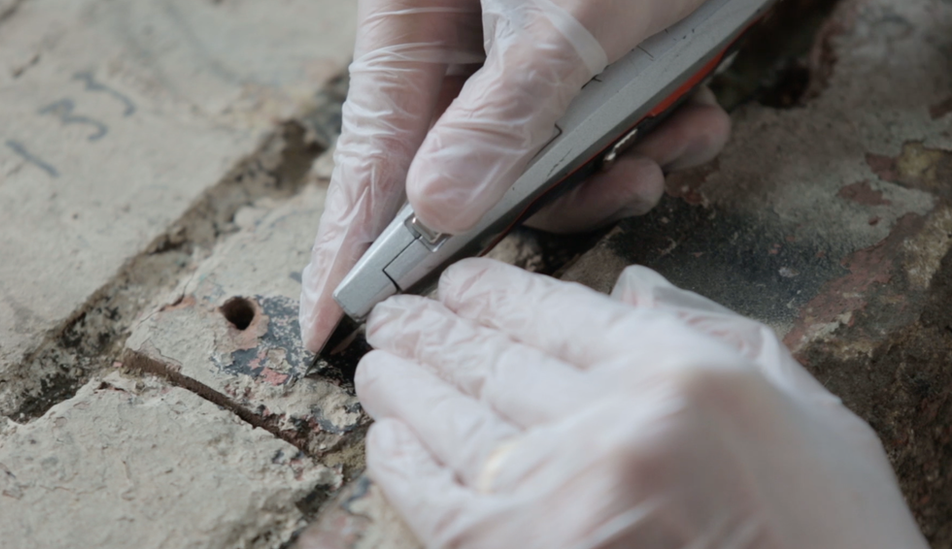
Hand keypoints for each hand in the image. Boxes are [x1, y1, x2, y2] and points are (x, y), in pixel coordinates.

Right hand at [299, 0, 730, 351]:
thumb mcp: (566, 18)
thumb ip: (504, 112)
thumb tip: (436, 210)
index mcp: (414, 26)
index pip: (367, 162)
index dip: (344, 251)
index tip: (325, 327)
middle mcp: (457, 51)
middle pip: (460, 174)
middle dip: (539, 206)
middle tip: (599, 207)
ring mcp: (516, 61)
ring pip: (536, 164)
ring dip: (610, 176)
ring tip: (665, 155)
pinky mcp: (575, 66)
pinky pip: (588, 135)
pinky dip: (645, 141)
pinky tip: (691, 119)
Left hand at [356, 258, 927, 548]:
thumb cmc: (826, 529)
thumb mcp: (802, 409)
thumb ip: (709, 331)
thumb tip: (628, 289)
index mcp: (676, 374)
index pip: (553, 311)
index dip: (492, 291)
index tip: (459, 283)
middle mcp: (607, 427)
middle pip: (490, 358)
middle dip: (430, 329)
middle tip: (395, 314)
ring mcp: (556, 499)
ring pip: (451, 418)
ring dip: (403, 384)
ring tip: (380, 362)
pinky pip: (436, 500)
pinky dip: (401, 462)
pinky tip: (389, 436)